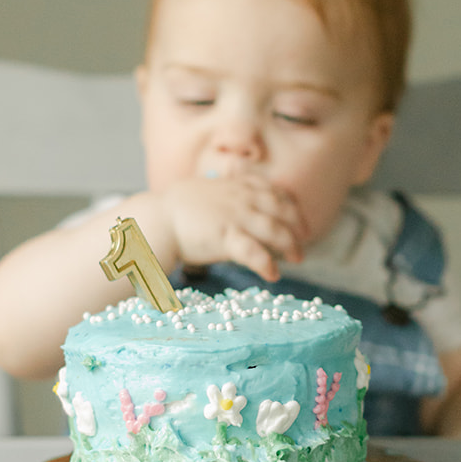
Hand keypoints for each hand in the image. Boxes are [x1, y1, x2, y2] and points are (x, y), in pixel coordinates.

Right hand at [159, 172, 306, 282]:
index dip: (292, 206)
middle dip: (297, 228)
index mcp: (238, 186)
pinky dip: (267, 264)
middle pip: (282, 211)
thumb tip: (240, 199)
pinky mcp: (225, 237)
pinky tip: (273, 275)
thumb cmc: (177, 208)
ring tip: (297, 259)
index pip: (275, 192)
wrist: (157, 219)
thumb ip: (228, 192)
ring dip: (290, 246)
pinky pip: (254, 252)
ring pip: (275, 231)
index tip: (299, 220)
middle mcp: (241, 199)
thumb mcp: (207, 189)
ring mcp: (235, 217)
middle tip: (303, 244)